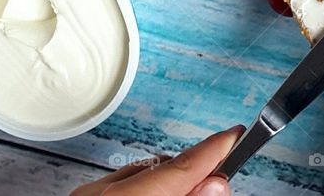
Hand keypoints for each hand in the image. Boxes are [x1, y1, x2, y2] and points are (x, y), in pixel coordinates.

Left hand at [70, 126, 242, 195]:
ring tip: (195, 187)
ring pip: (140, 176)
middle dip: (194, 170)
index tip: (237, 134)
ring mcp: (86, 195)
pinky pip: (121, 185)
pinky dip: (146, 188)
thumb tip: (215, 185)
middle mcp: (98, 190)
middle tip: (223, 171)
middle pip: (160, 169)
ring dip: (170, 181)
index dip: (213, 150)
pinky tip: (161, 193)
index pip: (178, 168)